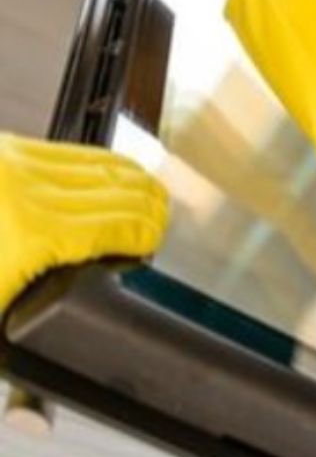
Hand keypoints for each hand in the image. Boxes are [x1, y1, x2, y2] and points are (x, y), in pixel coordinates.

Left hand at [0, 133, 168, 311]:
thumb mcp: (6, 309)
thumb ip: (47, 308)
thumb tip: (88, 308)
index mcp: (29, 234)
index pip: (117, 226)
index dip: (146, 235)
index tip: (154, 242)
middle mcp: (26, 190)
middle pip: (118, 192)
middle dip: (150, 209)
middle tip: (159, 224)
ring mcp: (17, 163)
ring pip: (104, 166)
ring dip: (136, 183)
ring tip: (149, 198)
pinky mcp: (9, 147)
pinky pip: (76, 152)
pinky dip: (107, 164)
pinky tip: (117, 176)